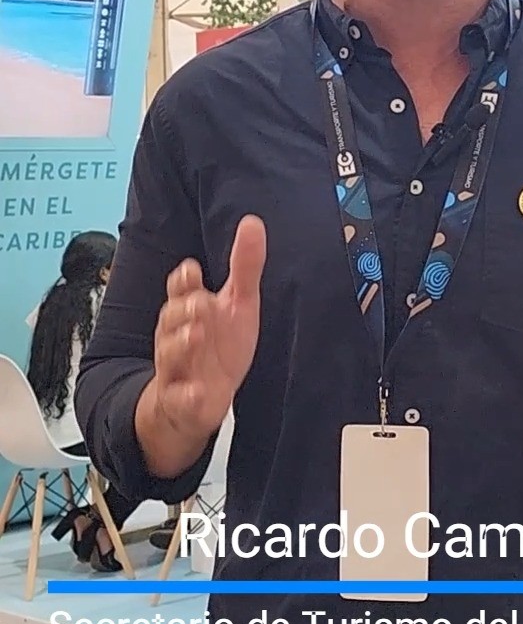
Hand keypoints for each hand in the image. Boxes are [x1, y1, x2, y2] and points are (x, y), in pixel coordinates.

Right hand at [151, 217, 265, 442]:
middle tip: (202, 303)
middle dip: (184, 310)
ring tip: (196, 335)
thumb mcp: (237, 304)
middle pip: (171, 318)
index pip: (180, 289)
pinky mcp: (181, 400)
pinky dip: (187, 396)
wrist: (201, 400)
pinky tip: (197, 392)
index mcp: (189, 310)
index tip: (192, 270)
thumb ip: (244, 266)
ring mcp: (177, 368)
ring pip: (169, 354)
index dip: (183, 279)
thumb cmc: (218, 345)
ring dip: (181, 344)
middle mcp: (178, 336)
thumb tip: (253, 222)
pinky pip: (179, 399)